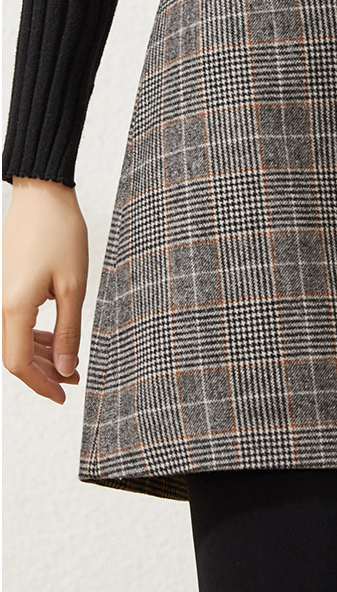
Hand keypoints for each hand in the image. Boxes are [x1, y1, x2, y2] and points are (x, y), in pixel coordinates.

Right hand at [2, 176, 88, 403]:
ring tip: (71, 364)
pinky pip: (20, 321)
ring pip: (18, 339)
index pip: (19, 363)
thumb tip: (67, 369)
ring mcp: (7, 294)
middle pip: (16, 355)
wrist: (42, 195)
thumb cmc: (60, 234)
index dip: (41, 385)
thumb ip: (69, 331)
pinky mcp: (13, 284)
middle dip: (45, 374)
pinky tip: (58, 338)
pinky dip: (39, 336)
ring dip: (43, 356)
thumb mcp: (73, 286)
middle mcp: (4, 304)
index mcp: (15, 308)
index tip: (65, 396)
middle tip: (75, 383)